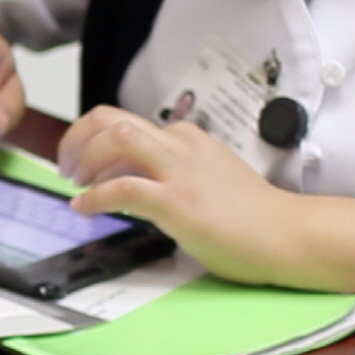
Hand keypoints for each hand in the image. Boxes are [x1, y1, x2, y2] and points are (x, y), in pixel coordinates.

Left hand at [57, 105, 303, 286]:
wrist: (288, 235)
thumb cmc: (251, 217)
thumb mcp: (206, 179)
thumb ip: (170, 172)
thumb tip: (126, 179)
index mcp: (187, 138)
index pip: (125, 120)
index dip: (92, 136)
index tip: (80, 158)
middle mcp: (180, 145)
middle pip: (110, 119)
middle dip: (77, 138)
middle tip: (66, 166)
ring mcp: (179, 171)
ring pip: (114, 139)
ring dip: (83, 158)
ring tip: (74, 183)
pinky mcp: (176, 201)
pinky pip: (120, 188)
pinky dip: (94, 197)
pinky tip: (84, 208)